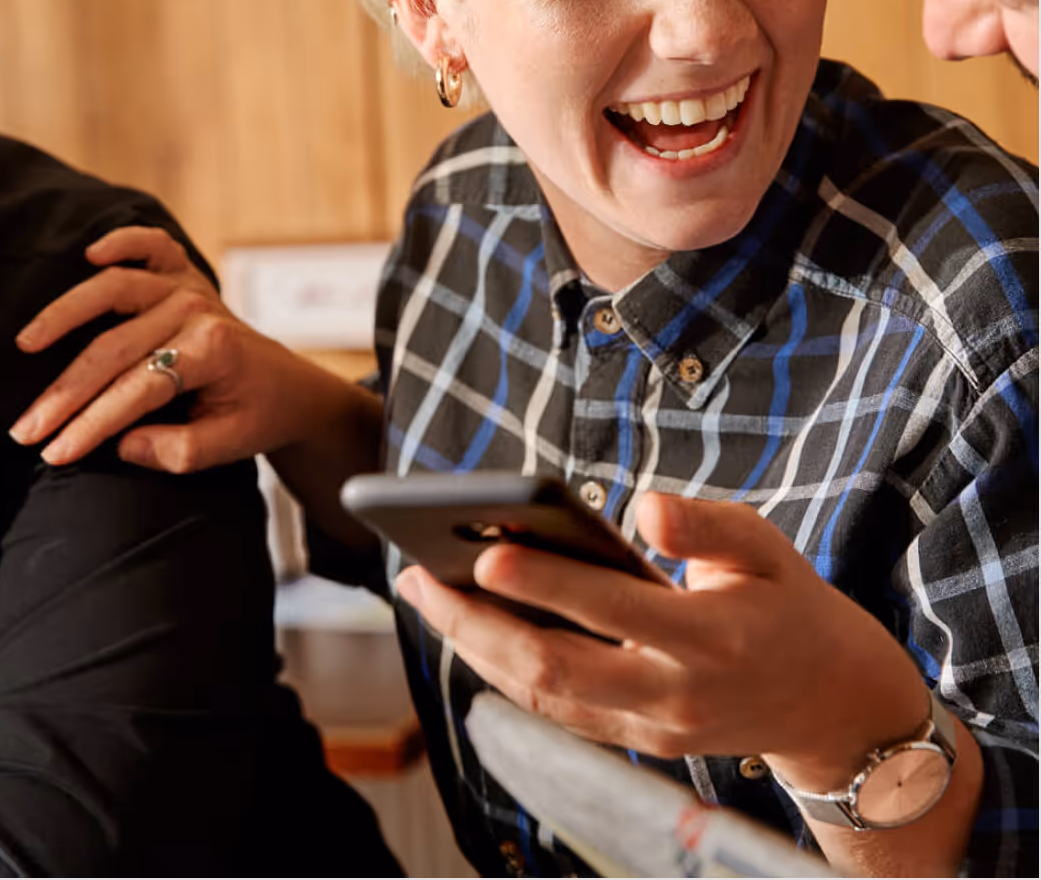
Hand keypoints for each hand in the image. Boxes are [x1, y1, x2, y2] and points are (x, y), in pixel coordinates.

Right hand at [10, 226, 351, 470]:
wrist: (287, 386)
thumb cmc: (255, 416)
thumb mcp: (228, 446)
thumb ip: (177, 451)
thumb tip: (120, 444)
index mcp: (213, 352)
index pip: (136, 391)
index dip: (90, 425)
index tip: (53, 454)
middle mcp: (197, 311)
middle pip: (113, 348)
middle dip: (64, 393)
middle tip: (24, 428)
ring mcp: (189, 286)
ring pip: (116, 290)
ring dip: (66, 315)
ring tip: (26, 344)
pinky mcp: (184, 273)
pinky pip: (153, 245)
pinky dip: (124, 241)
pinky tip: (91, 253)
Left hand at [396, 492, 929, 788]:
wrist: (834, 705)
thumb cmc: (789, 602)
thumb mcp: (766, 544)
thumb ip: (703, 524)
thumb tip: (643, 507)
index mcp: (709, 637)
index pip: (610, 609)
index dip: (543, 585)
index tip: (484, 554)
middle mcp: (673, 693)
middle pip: (553, 668)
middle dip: (473, 623)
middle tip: (412, 574)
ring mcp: (652, 726)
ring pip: (542, 696)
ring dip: (473, 647)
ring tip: (420, 591)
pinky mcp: (638, 739)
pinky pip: (555, 710)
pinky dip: (503, 670)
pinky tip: (465, 628)